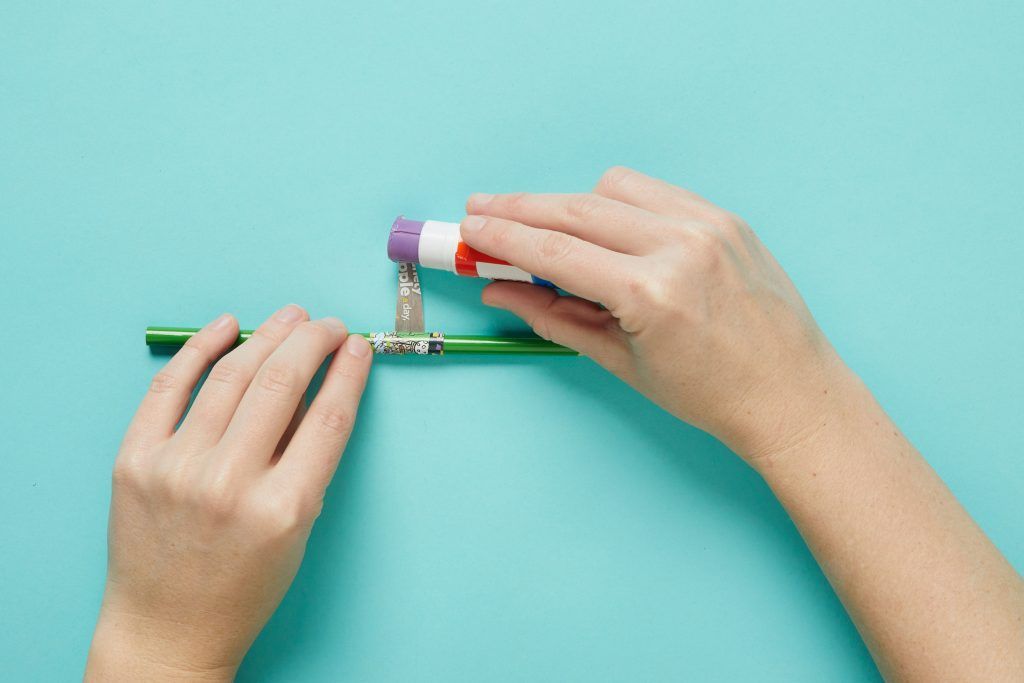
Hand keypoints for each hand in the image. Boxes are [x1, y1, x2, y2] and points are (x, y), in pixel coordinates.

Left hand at [86, 305, 372, 680]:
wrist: (168, 627)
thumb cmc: (244, 586)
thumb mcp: (297, 530)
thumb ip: (307, 459)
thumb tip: (314, 385)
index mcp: (282, 509)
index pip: (327, 417)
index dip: (348, 372)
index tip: (356, 345)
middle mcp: (228, 483)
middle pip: (281, 383)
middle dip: (312, 341)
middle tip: (326, 324)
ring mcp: (176, 468)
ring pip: (231, 376)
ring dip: (267, 335)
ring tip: (289, 316)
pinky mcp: (134, 460)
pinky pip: (169, 387)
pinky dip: (200, 349)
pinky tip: (228, 326)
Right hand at [461, 167, 848, 461]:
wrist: (790, 394)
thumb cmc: (710, 394)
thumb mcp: (622, 362)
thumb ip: (553, 318)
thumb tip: (499, 292)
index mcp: (651, 293)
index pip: (555, 250)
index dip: (502, 236)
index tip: (470, 227)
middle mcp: (681, 246)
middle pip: (576, 208)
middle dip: (521, 207)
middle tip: (482, 208)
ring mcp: (710, 225)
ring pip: (615, 187)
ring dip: (572, 202)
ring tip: (548, 227)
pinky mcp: (727, 218)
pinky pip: (657, 191)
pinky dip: (620, 203)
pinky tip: (606, 226)